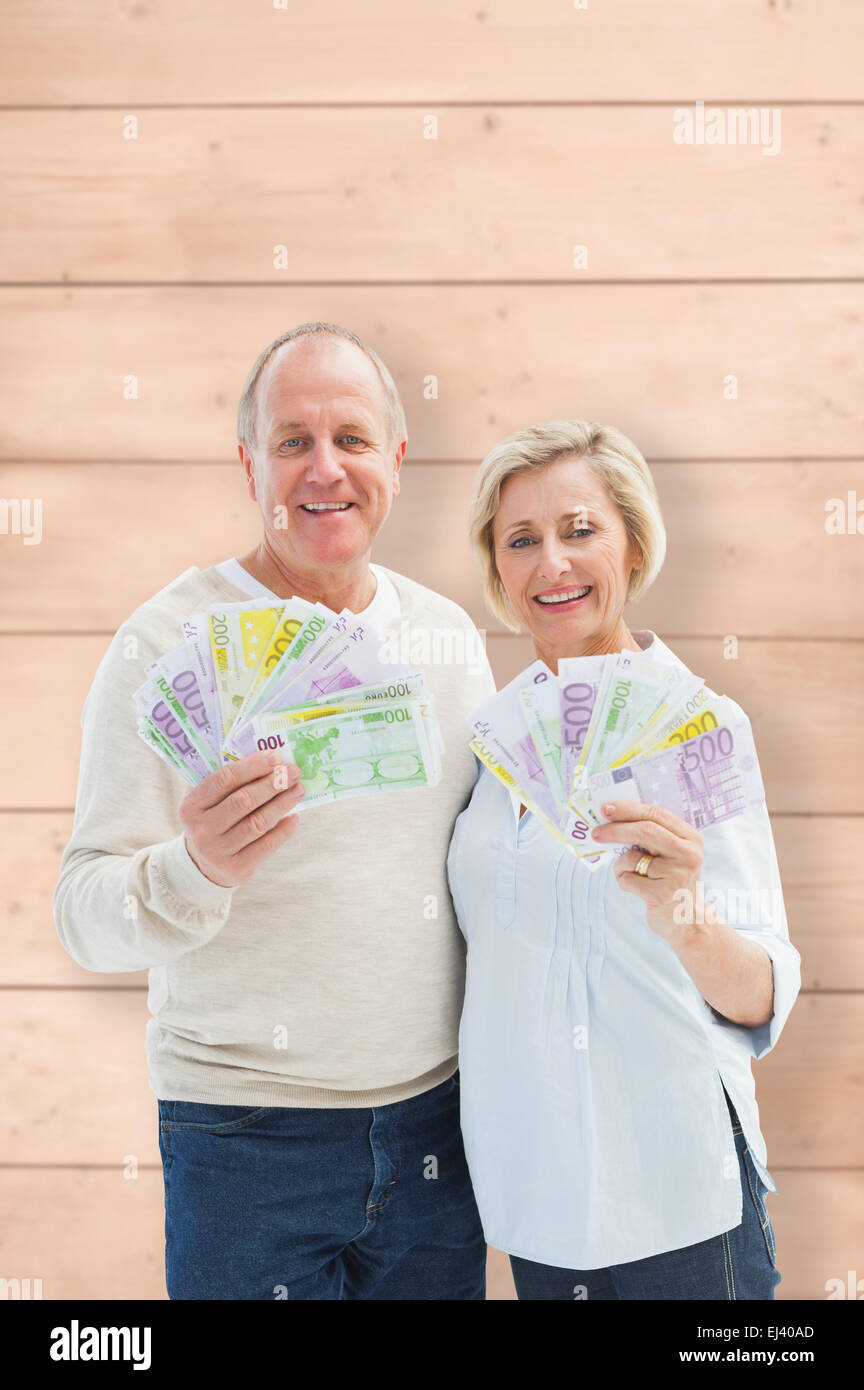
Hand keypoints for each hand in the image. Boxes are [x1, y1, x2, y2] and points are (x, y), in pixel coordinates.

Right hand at [178, 751, 304, 887]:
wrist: (203, 866)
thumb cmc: (214, 822)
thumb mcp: (209, 804)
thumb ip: (232, 786)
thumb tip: (274, 765)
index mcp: (191, 806)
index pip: (223, 780)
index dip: (252, 767)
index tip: (276, 757)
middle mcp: (202, 830)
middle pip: (243, 801)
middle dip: (272, 783)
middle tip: (294, 772)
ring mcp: (218, 851)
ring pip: (257, 822)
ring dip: (282, 803)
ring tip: (298, 790)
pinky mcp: (237, 868)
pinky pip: (267, 845)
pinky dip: (284, 829)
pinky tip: (295, 816)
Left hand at [590, 799, 704, 943]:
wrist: (688, 920)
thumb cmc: (671, 880)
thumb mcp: (672, 854)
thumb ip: (653, 836)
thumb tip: (612, 817)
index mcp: (692, 838)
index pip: (657, 814)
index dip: (628, 809)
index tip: (606, 807)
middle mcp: (689, 854)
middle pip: (645, 831)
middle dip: (616, 829)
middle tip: (596, 832)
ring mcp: (677, 874)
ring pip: (632, 857)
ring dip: (620, 864)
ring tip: (627, 872)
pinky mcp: (662, 894)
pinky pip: (628, 878)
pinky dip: (622, 880)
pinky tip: (635, 887)